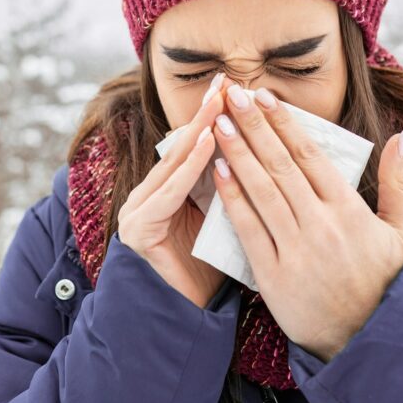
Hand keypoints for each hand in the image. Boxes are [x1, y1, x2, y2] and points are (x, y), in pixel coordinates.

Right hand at [118, 74, 229, 308]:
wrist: (188, 319)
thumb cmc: (212, 271)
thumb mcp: (226, 219)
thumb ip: (232, 188)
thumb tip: (263, 149)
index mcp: (171, 193)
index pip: (196, 148)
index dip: (216, 118)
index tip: (238, 89)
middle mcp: (150, 195)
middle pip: (184, 148)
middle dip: (207, 114)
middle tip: (227, 82)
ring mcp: (140, 210)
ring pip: (175, 163)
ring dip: (201, 132)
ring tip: (221, 104)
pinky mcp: (139, 228)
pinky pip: (170, 191)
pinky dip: (190, 167)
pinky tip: (210, 145)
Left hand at [210, 77, 402, 361]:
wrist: (366, 343)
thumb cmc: (383, 283)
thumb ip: (399, 184)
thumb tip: (401, 137)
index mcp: (349, 211)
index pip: (310, 155)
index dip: (284, 123)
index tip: (265, 95)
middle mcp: (320, 225)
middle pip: (280, 165)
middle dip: (254, 126)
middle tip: (233, 93)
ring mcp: (296, 250)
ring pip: (261, 191)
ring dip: (237, 153)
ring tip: (219, 123)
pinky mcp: (274, 275)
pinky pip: (249, 228)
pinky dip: (233, 198)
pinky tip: (218, 170)